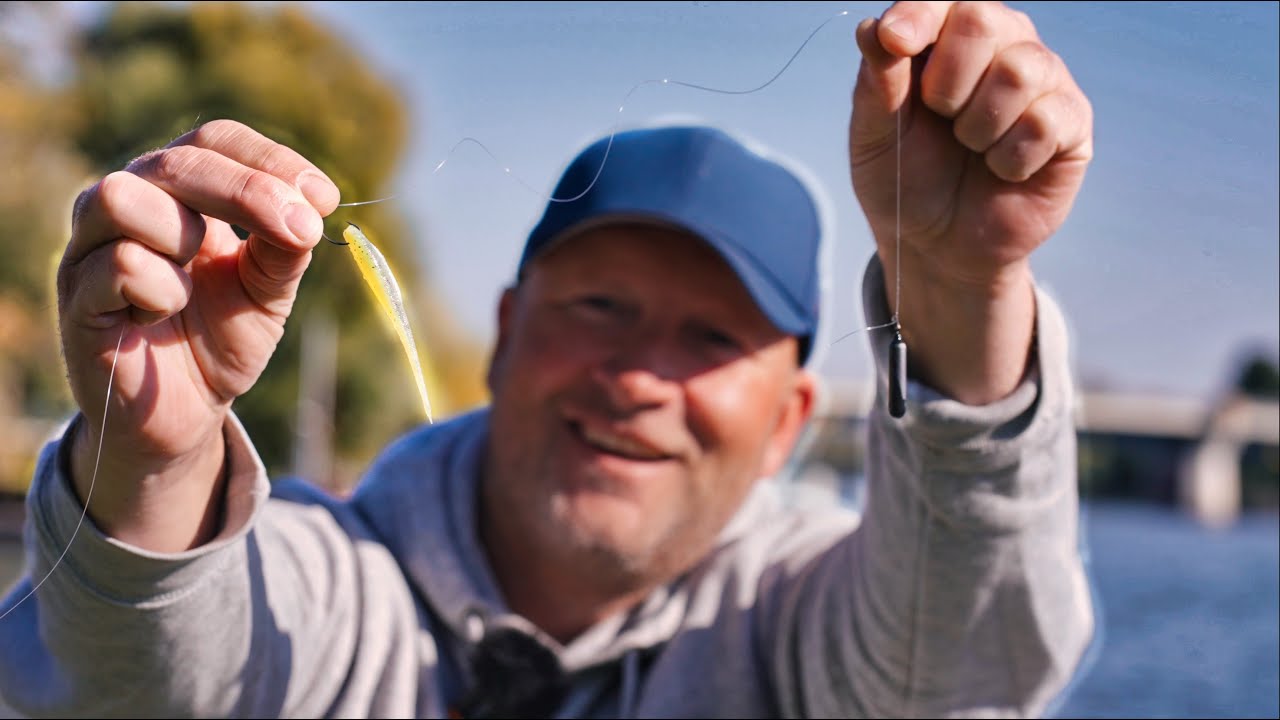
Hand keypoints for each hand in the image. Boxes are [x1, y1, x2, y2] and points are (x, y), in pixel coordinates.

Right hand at [57, 119, 338, 548]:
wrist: (186, 414)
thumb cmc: (220, 339)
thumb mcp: (268, 290)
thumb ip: (284, 248)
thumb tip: (307, 211)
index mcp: (176, 192)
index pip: (214, 140)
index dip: (270, 160)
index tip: (325, 199)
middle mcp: (126, 205)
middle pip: (175, 161)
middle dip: (249, 191)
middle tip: (304, 230)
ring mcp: (91, 249)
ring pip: (123, 198)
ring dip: (184, 232)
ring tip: (200, 276)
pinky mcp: (77, 300)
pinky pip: (116, 264)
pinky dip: (160, 287)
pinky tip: (166, 311)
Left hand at [849, 1, 1092, 403]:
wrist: (937, 246)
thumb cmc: (905, 180)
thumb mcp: (872, 137)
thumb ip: (876, 84)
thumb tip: (875, 29)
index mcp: (946, 38)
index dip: (919, 14)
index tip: (894, 41)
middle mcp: (1001, 45)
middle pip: (983, 18)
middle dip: (946, 79)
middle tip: (939, 116)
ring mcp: (1042, 82)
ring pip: (1019, 70)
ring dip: (978, 125)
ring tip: (970, 148)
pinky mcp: (1072, 124)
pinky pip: (1046, 121)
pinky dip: (1010, 157)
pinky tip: (1002, 170)